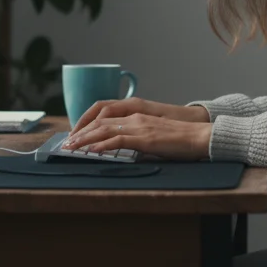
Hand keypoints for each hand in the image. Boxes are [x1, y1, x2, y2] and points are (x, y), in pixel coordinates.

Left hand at [64, 113, 211, 160]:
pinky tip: (93, 151)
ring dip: (86, 139)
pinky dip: (103, 145)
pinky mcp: (145, 138)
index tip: (75, 136)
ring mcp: (139, 127)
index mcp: (137, 115)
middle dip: (81, 133)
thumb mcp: (155, 136)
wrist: (199, 136)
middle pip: (100, 122)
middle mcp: (135, 117)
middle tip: (66, 143)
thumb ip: (138, 140)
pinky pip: (119, 140)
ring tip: (72, 147)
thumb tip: (126, 150)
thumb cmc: (180, 139)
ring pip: (105, 130)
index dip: (87, 126)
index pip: (105, 117)